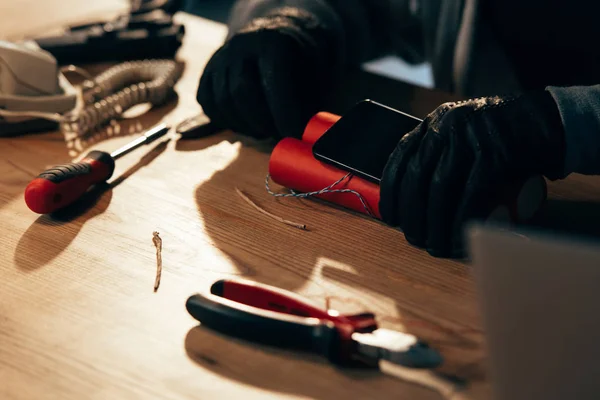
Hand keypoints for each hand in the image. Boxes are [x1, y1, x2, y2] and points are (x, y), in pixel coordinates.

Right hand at [197, 7, 339, 138]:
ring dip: (244, 126)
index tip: (294, 136)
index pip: (274, 80)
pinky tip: (246, 123)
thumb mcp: (316, 76)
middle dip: (262, 122)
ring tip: (264, 131)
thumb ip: (309, 104)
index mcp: (274, 41)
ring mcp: (221, 57)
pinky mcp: (207, 71)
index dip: (284, 113)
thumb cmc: (303, 64)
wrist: (280, 37)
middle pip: (242, 91)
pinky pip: (208, 103)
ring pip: (223, 101)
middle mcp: (242, 44)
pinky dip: (226, 121)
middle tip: (278, 136)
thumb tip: (304, 136)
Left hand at [379, 91, 565, 256]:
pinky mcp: (495, 153)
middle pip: (417, 175)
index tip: (389, 216)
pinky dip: (460, 220)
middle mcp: (448, 126)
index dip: (391, 190)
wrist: (549, 124)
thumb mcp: (464, 135)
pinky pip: (470, 193)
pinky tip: (456, 238)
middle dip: (411, 213)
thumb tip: (412, 196)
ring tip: (434, 245)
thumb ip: (441, 154)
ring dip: (434, 222)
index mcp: (436, 122)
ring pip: (440, 187)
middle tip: (413, 238)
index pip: (401, 156)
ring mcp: (471, 137)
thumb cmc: (502, 139)